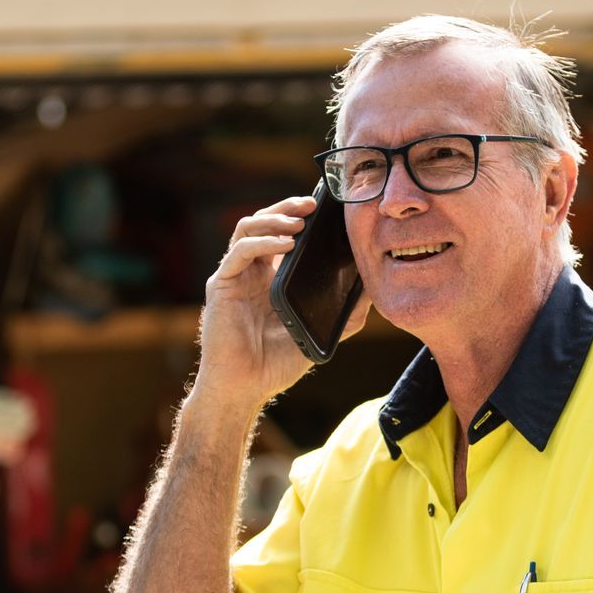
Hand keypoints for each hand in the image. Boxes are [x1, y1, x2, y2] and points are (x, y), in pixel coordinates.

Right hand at [192, 195, 370, 413]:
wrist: (245, 389)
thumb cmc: (274, 365)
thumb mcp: (316, 333)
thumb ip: (342, 316)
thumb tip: (370, 294)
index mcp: (270, 278)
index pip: (282, 234)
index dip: (299, 216)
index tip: (324, 209)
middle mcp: (250, 272)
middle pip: (263, 222)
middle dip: (287, 207)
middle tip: (313, 203)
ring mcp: (235, 277)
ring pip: (247, 228)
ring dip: (273, 218)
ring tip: (299, 221)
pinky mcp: (222, 286)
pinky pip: (239, 253)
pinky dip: (262, 243)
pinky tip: (285, 244)